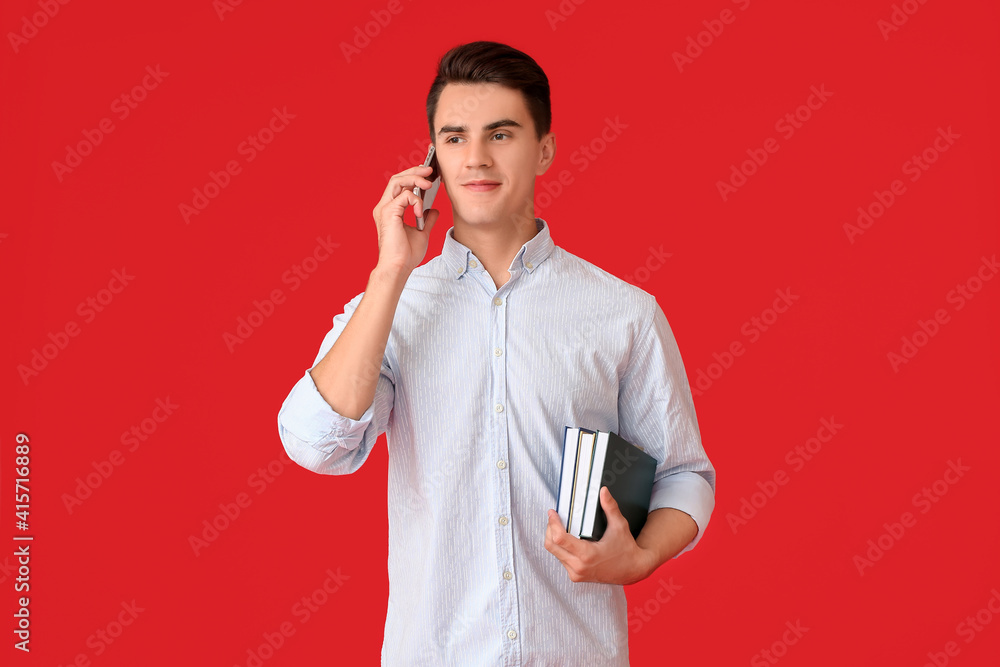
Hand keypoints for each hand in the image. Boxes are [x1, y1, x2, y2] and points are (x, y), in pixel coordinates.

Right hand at [372, 157, 440, 274]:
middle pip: (397, 178)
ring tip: (429, 183)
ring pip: (398, 181)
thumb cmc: (406, 255)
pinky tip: (419, 212)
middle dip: (415, 171)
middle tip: (430, 170)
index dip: (413, 176)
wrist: (399, 267)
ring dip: (415, 178)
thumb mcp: (421, 233)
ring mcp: (384, 208)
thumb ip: (426, 219)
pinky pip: (405, 195)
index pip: (400, 185)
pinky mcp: (388, 212)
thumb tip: (433, 210)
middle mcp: (384, 206)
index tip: (430, 174)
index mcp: (390, 210)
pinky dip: (416, 200)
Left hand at [544, 487, 655, 585]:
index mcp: (587, 555)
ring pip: (554, 553)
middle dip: (550, 529)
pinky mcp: (576, 576)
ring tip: (560, 526)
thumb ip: (610, 507)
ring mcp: (576, 573)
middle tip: (554, 518)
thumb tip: (603, 492)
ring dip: (554, 538)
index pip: (559, 539)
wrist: (633, 570)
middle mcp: (579, 567)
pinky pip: (561, 559)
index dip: (553, 523)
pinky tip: (567, 539)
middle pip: (551, 546)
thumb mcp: (619, 526)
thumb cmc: (626, 549)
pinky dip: (560, 548)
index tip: (552, 513)